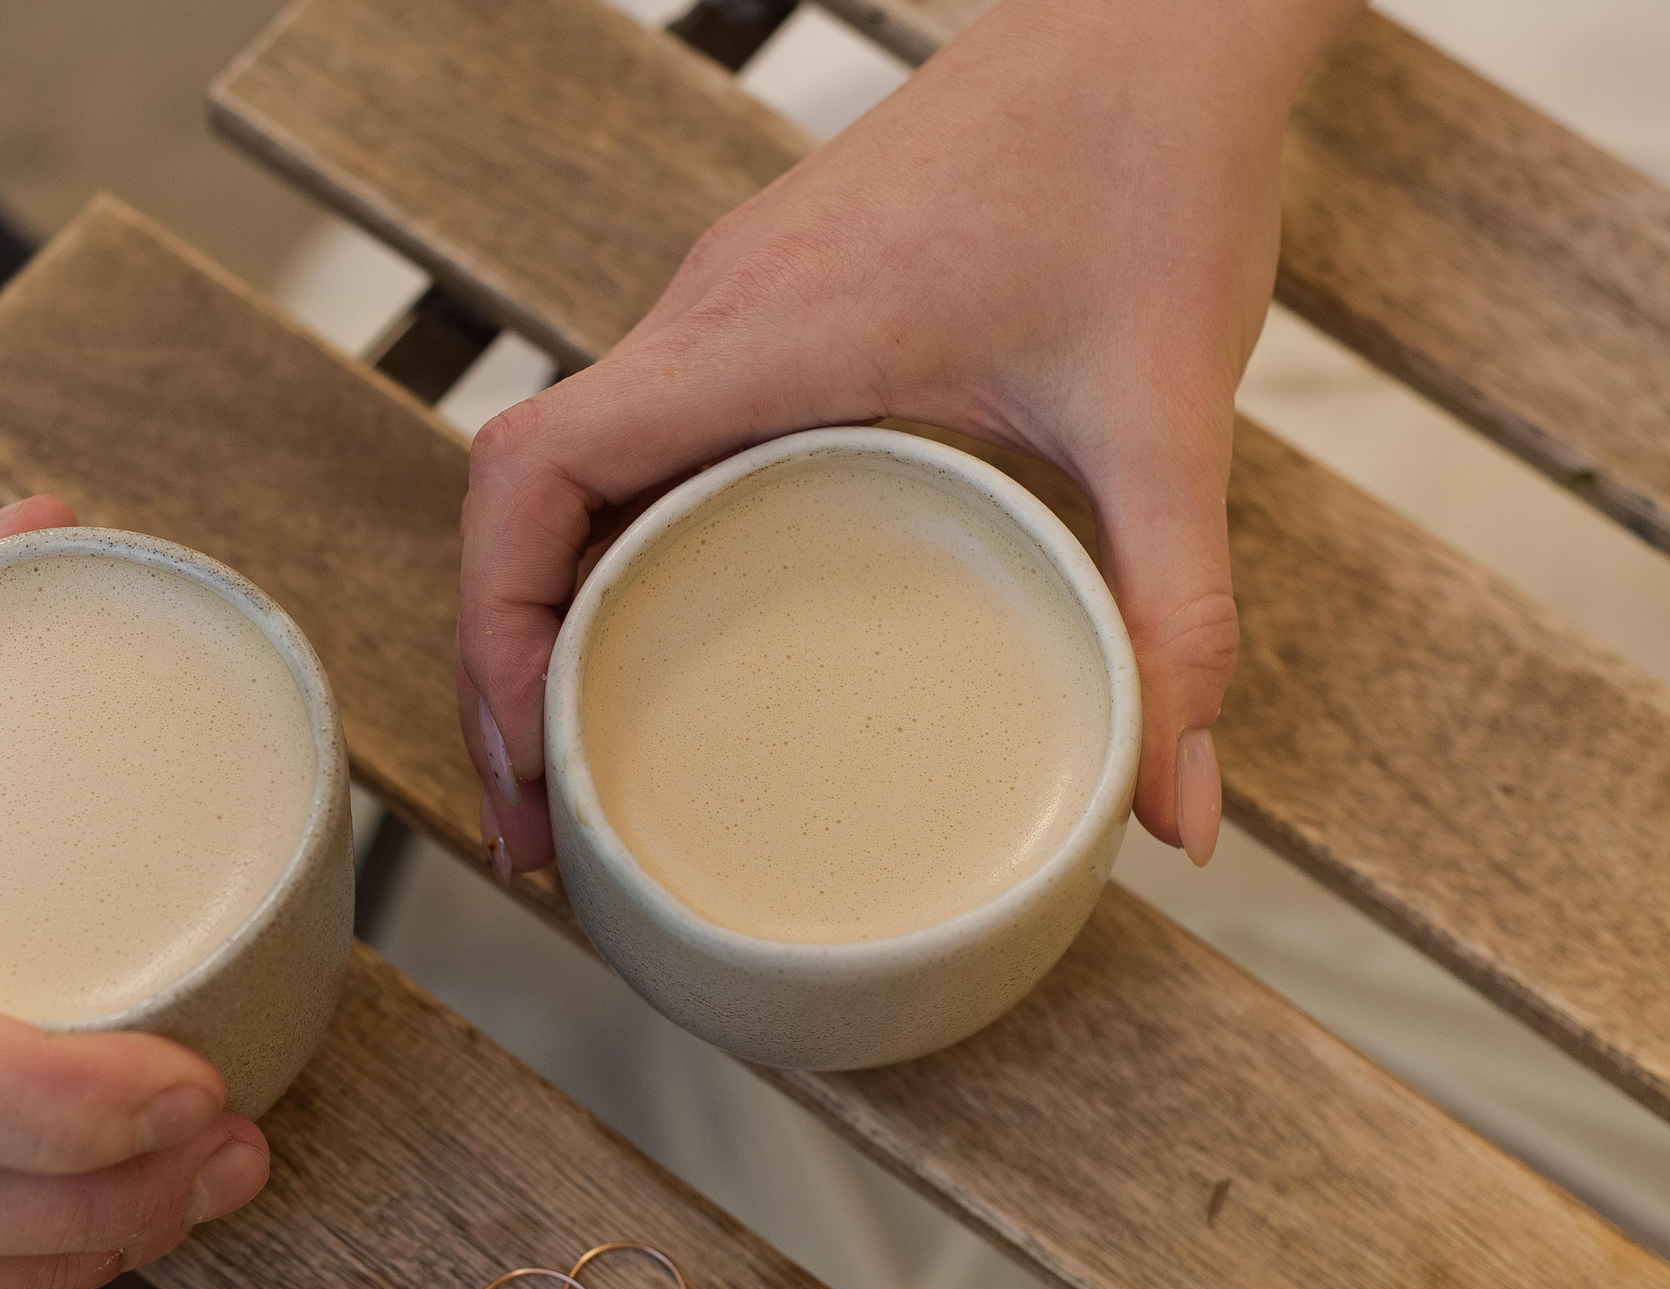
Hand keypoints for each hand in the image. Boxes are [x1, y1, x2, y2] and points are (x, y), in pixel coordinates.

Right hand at [460, 0, 1364, 872]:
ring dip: (551, 614)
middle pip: (520, 501)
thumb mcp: (1166, 413)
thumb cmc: (1143, 169)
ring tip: (581, 761)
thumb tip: (1176, 815)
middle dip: (504, 672)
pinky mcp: (764, 314)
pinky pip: (640, 445)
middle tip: (545, 827)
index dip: (493, 629)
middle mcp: (708, 318)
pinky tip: (669, 638)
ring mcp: (725, 313)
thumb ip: (1174, 618)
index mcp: (758, 336)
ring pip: (570, 475)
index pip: (533, 474)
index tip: (529, 760)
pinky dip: (617, 553)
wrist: (1156, 19)